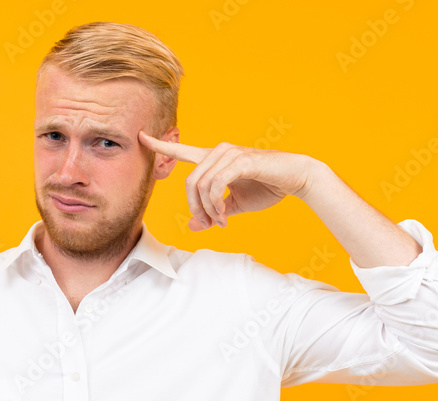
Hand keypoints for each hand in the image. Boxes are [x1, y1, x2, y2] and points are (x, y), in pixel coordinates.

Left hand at [139, 130, 317, 229]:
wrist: (296, 179)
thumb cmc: (266, 188)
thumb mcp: (235, 206)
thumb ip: (213, 213)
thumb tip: (194, 227)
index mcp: (214, 159)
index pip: (182, 151)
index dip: (160, 145)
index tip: (141, 137)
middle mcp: (218, 152)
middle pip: (188, 182)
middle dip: (194, 209)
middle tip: (208, 224)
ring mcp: (229, 154)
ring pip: (200, 185)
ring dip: (208, 210)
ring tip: (220, 221)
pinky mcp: (241, 160)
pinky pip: (216, 184)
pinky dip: (217, 205)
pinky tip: (225, 216)